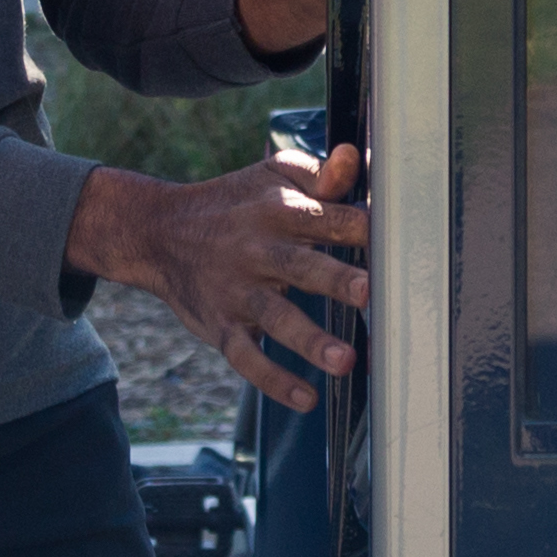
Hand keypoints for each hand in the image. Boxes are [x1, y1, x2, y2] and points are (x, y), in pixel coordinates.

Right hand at [66, 142, 370, 411]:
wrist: (159, 232)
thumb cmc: (234, 204)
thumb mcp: (270, 176)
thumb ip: (318, 174)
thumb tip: (353, 158)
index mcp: (278, 210)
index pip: (327, 217)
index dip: (361, 228)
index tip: (397, 242)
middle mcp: (257, 251)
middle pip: (301, 265)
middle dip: (334, 279)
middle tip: (367, 293)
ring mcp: (237, 292)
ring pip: (275, 318)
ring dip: (310, 341)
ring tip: (346, 361)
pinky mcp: (222, 325)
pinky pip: (246, 357)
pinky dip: (274, 380)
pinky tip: (306, 398)